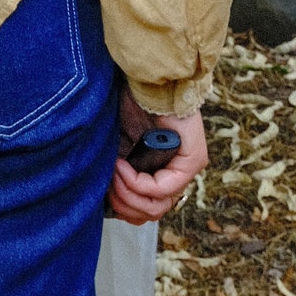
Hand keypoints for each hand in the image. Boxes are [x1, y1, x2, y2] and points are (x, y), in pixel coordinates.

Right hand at [107, 83, 206, 226]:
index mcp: (159, 174)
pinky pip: (162, 188)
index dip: (121, 207)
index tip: (103, 186)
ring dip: (127, 193)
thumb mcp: (117, 148)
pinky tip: (121, 165)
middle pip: (150, 214)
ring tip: (114, 171)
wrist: (143, 81)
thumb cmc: (129, 106)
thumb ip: (115, 174)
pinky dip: (137, 182)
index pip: (145, 211)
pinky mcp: (193, 161)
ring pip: (157, 207)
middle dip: (122, 203)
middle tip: (107, 182)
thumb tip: (102, 204)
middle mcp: (176, 176)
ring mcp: (187, 170)